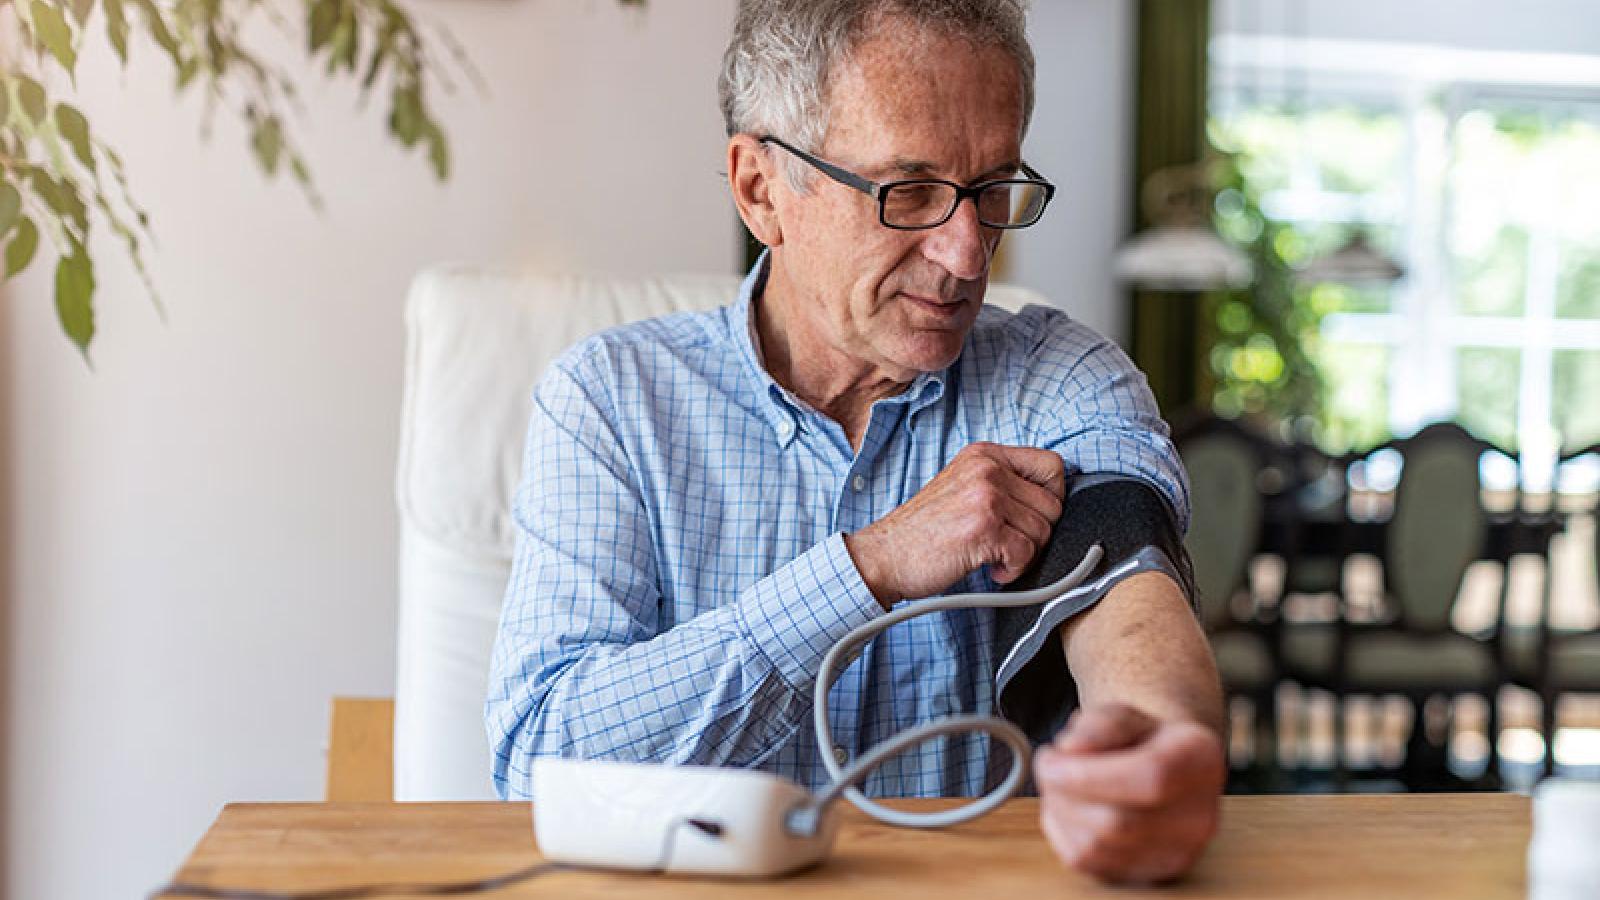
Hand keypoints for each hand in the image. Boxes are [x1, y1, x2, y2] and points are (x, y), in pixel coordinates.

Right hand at [843, 442, 1064, 606]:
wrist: (885, 555)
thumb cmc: (924, 531)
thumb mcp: (963, 487)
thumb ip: (1002, 484)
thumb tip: (1052, 501)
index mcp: (984, 454)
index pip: (1052, 464)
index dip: (1052, 496)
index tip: (1030, 517)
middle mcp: (987, 468)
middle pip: (1053, 505)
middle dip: (1036, 534)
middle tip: (1006, 545)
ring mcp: (986, 496)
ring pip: (1043, 532)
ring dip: (1023, 555)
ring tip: (992, 556)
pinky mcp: (984, 528)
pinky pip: (1026, 554)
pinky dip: (1013, 571)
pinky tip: (990, 569)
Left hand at [1032, 703, 1224, 883]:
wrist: (1162, 771)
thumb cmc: (1139, 739)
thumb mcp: (1122, 714)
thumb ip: (1099, 724)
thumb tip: (1071, 748)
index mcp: (1199, 760)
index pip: (1149, 776)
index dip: (1089, 773)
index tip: (1051, 759)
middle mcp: (1199, 815)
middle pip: (1118, 821)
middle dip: (1064, 792)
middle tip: (1047, 766)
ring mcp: (1178, 853)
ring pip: (1097, 846)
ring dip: (1060, 811)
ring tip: (1060, 783)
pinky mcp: (1150, 875)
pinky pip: (1087, 862)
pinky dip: (1063, 832)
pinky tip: (1069, 807)